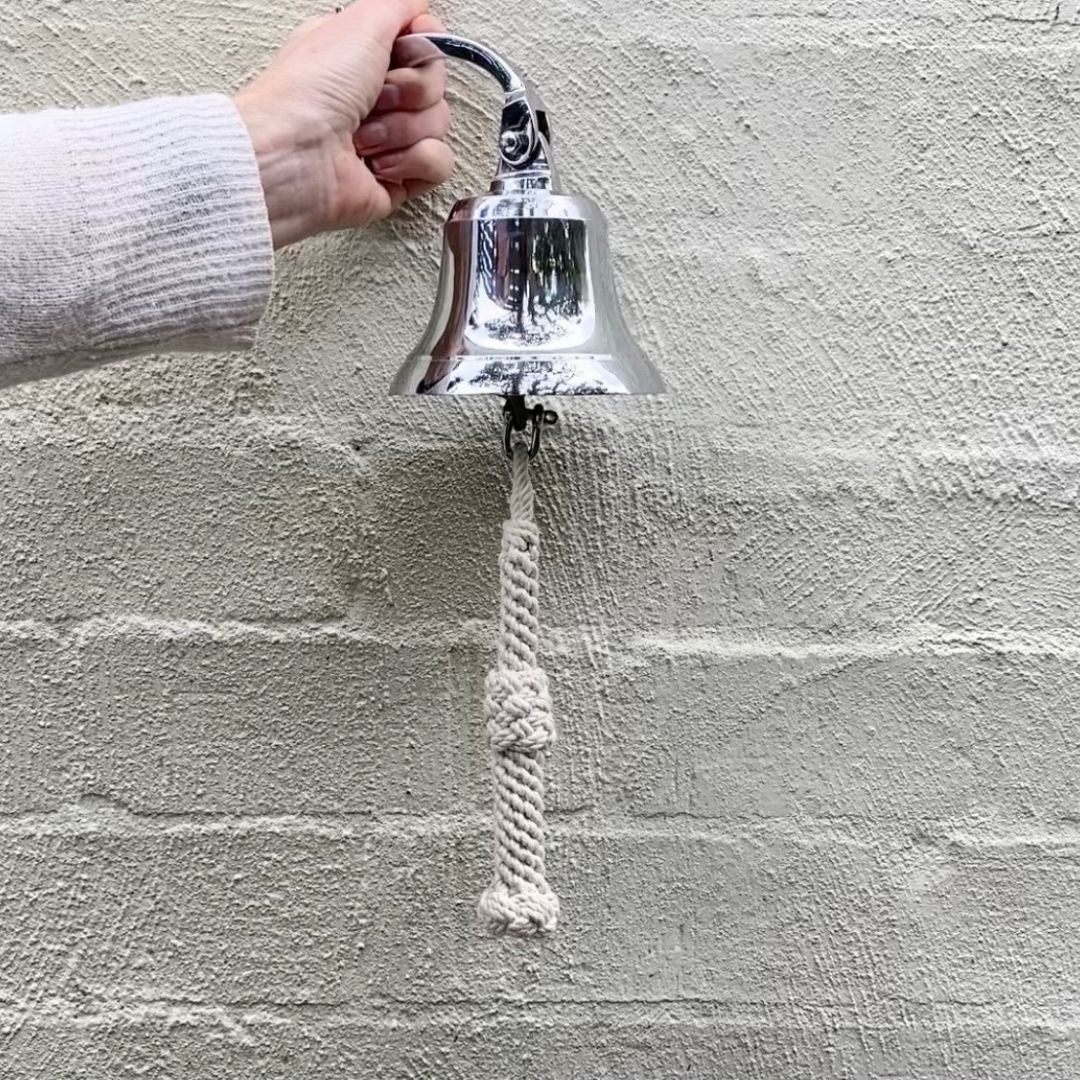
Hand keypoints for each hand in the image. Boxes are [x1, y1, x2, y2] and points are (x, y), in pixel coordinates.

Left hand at [234, 0, 452, 247]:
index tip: (400, 54)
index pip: (425, 48)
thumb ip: (399, 7)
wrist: (294, 157)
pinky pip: (438, 165)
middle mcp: (376, 97)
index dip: (422, 51)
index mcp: (366, 58)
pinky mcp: (398, 180)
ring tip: (364, 139)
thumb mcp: (359, 22)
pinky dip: (412, 162)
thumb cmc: (309, 91)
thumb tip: (421, 9)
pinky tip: (379, 165)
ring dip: (403, 129)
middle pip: (436, 88)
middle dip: (410, 92)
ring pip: (439, 126)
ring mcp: (389, 141)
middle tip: (375, 99)